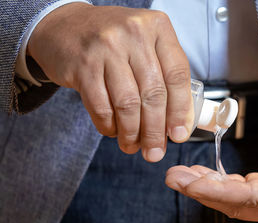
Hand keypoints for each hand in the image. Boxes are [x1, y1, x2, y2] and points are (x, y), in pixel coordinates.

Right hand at [28, 3, 192, 160]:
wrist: (67, 26)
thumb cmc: (115, 42)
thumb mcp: (146, 46)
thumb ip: (165, 77)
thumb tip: (179, 124)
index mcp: (157, 27)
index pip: (177, 75)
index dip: (181, 110)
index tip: (179, 134)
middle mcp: (134, 33)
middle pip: (153, 93)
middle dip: (156, 131)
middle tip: (155, 151)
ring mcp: (106, 48)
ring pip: (128, 104)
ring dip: (132, 133)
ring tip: (132, 146)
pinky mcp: (83, 65)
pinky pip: (101, 107)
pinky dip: (109, 126)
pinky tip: (113, 131)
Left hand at [166, 109, 257, 222]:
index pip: (250, 200)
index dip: (218, 192)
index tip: (190, 183)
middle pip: (236, 204)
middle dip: (202, 192)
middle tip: (174, 177)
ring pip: (233, 200)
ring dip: (204, 189)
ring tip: (179, 175)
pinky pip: (237, 192)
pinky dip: (217, 184)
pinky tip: (200, 175)